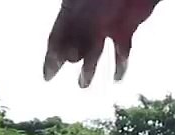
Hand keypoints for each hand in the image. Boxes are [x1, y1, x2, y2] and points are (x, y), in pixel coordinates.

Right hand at [43, 0, 159, 87]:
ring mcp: (107, 24)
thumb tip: (70, 58)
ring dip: (89, 70)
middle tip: (58, 76)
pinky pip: (122, 51)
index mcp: (72, 12)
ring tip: (83, 84)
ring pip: (95, 52)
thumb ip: (76, 32)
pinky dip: (120, 66)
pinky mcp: (126, 27)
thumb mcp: (81, 11)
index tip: (48, 77)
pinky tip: (117, 78)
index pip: (57, 38)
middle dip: (65, 60)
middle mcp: (88, 20)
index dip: (51, 58)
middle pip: (73, 45)